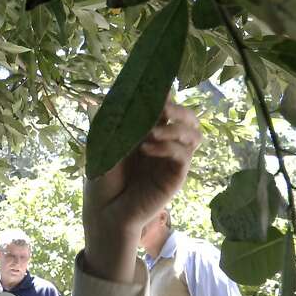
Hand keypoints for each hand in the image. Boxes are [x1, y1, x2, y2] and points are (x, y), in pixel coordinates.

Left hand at [82, 99, 201, 280]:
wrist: (105, 212)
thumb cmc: (103, 179)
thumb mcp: (104, 145)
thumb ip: (115, 122)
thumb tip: (118, 95)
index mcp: (147, 132)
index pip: (165, 106)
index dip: (164, 93)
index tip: (154, 83)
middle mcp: (164, 143)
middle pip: (188, 117)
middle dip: (178, 107)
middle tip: (161, 107)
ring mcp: (172, 159)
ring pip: (193, 134)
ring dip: (175, 127)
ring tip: (151, 132)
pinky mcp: (175, 176)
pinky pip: (183, 155)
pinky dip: (167, 146)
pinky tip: (146, 149)